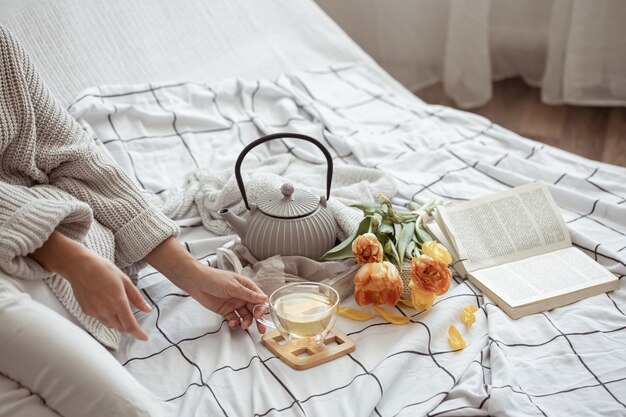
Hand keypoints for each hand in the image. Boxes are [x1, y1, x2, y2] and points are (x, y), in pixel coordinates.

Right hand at [30, 231, 150, 340]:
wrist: (79, 266)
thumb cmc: (104, 270)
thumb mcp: (125, 280)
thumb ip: (137, 298)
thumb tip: (148, 310)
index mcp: (118, 302)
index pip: (130, 325)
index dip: (138, 334)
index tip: (144, 338)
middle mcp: (106, 310)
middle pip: (121, 327)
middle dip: (128, 326)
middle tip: (132, 317)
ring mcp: (95, 312)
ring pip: (110, 325)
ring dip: (117, 321)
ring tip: (117, 306)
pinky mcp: (86, 311)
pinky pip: (100, 319)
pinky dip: (107, 316)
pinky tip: (105, 303)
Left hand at [144, 237, 268, 331]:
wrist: (197, 283)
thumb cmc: (215, 279)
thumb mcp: (233, 286)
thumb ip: (248, 295)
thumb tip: (264, 299)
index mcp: (247, 287)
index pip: (259, 299)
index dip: (261, 308)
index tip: (258, 315)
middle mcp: (242, 296)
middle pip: (254, 309)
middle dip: (257, 319)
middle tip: (260, 329)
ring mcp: (234, 304)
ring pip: (245, 316)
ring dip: (246, 322)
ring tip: (242, 325)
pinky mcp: (226, 311)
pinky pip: (234, 319)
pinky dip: (235, 323)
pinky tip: (232, 323)